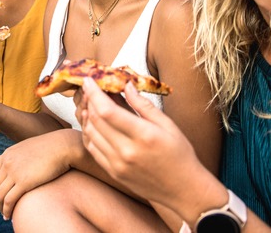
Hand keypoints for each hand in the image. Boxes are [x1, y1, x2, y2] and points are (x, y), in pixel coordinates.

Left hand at [0, 131, 75, 219]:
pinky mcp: (24, 182)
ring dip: (0, 208)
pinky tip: (10, 215)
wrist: (60, 147)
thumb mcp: (25, 148)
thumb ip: (13, 156)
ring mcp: (14, 172)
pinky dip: (7, 210)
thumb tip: (1, 160)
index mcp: (7, 155)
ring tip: (5, 214)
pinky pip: (9, 200)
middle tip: (0, 207)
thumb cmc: (48, 148)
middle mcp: (7, 163)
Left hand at [80, 78, 206, 206]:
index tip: (89, 80)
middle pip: (95, 120)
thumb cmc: (179, 156)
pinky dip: (90, 133)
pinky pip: (93, 149)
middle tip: (91, 89)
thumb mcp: (168, 125)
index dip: (94, 93)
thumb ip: (143, 105)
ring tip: (93, 104)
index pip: (107, 111)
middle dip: (89, 100)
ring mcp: (117, 164)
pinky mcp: (113, 173)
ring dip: (88, 116)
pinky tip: (95, 124)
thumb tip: (126, 85)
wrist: (183, 190)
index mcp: (143, 135)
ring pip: (90, 134)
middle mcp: (126, 151)